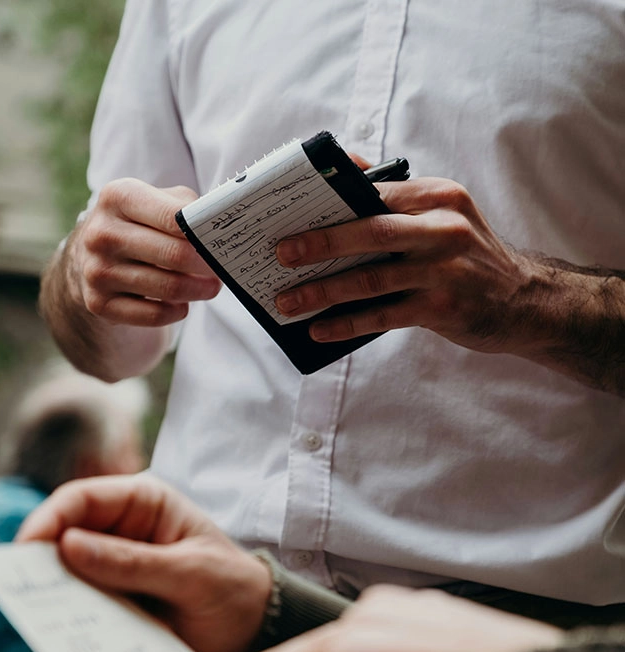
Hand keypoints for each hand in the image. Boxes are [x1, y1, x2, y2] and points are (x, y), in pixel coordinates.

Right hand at [16, 474, 270, 651]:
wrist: (254, 630)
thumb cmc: (232, 587)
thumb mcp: (191, 572)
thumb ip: (134, 562)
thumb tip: (68, 545)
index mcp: (145, 503)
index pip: (83, 498)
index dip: (50, 518)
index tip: (27, 548)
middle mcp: (123, 530)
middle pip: (65, 535)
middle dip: (42, 559)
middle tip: (22, 588)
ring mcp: (115, 568)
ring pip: (66, 574)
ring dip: (53, 593)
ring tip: (42, 616)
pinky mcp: (113, 603)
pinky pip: (80, 607)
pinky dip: (69, 619)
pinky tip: (63, 635)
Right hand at [68, 178, 220, 327]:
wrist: (92, 256)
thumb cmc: (140, 224)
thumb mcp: (157, 201)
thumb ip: (188, 207)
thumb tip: (219, 224)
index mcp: (118, 197)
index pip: (174, 217)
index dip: (205, 233)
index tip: (222, 243)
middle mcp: (102, 233)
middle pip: (175, 255)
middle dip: (208, 266)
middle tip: (223, 270)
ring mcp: (97, 270)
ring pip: (168, 288)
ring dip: (198, 291)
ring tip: (210, 287)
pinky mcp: (98, 303)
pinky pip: (153, 315)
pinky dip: (176, 312)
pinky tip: (182, 304)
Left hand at [274, 178, 535, 354]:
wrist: (524, 300)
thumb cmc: (469, 256)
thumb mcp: (444, 215)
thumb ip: (397, 198)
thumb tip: (346, 170)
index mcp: (438, 196)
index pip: (374, 192)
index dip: (328, 202)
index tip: (289, 213)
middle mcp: (443, 228)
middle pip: (370, 232)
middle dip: (319, 243)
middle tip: (279, 254)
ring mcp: (445, 270)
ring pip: (371, 279)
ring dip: (323, 291)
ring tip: (288, 302)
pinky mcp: (443, 309)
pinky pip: (383, 316)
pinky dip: (347, 323)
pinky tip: (320, 329)